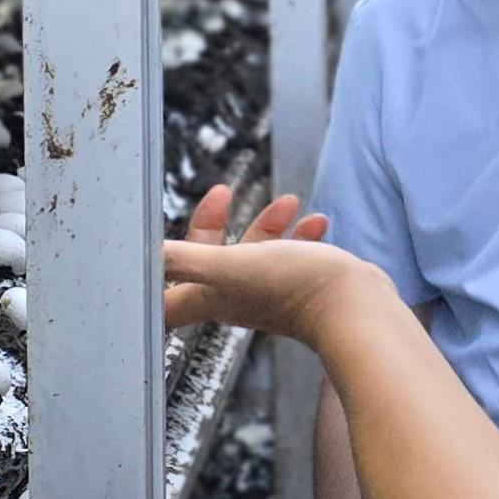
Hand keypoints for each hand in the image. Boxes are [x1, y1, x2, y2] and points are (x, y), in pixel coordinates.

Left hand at [160, 185, 357, 339]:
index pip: (167, 298)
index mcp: (212, 297)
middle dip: (214, 224)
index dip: (153, 274)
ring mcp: (269, 294)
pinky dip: (299, 235)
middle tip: (224, 192)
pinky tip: (316, 222)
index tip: (157, 239)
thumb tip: (144, 255)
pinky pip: (291, 256)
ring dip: (266, 224)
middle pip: (210, 261)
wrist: (354, 306)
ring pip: (255, 253)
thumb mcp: (232, 263)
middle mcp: (237, 298)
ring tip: (289, 202)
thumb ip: (188, 258)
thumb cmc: (293, 287)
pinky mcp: (300, 288)